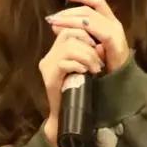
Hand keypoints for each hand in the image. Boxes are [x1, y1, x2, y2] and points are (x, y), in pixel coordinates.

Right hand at [38, 26, 104, 146]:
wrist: (70, 118)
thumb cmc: (82, 92)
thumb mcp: (87, 66)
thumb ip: (89, 52)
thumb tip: (99, 42)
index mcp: (57, 50)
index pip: (69, 28)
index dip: (85, 31)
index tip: (97, 45)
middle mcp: (50, 56)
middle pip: (70, 33)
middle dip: (89, 46)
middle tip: (98, 62)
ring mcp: (48, 66)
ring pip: (69, 46)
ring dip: (87, 56)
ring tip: (95, 69)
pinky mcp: (50, 78)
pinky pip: (64, 63)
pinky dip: (79, 65)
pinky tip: (86, 73)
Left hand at [45, 0, 130, 72]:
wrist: (119, 81)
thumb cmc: (104, 63)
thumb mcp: (90, 45)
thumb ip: (79, 34)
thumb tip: (58, 25)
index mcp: (109, 21)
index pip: (96, 2)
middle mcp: (114, 23)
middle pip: (89, 10)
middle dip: (69, 12)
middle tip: (54, 17)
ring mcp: (115, 32)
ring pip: (90, 18)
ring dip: (70, 19)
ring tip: (56, 23)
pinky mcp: (113, 42)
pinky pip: (95, 30)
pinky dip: (81, 28)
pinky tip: (70, 31)